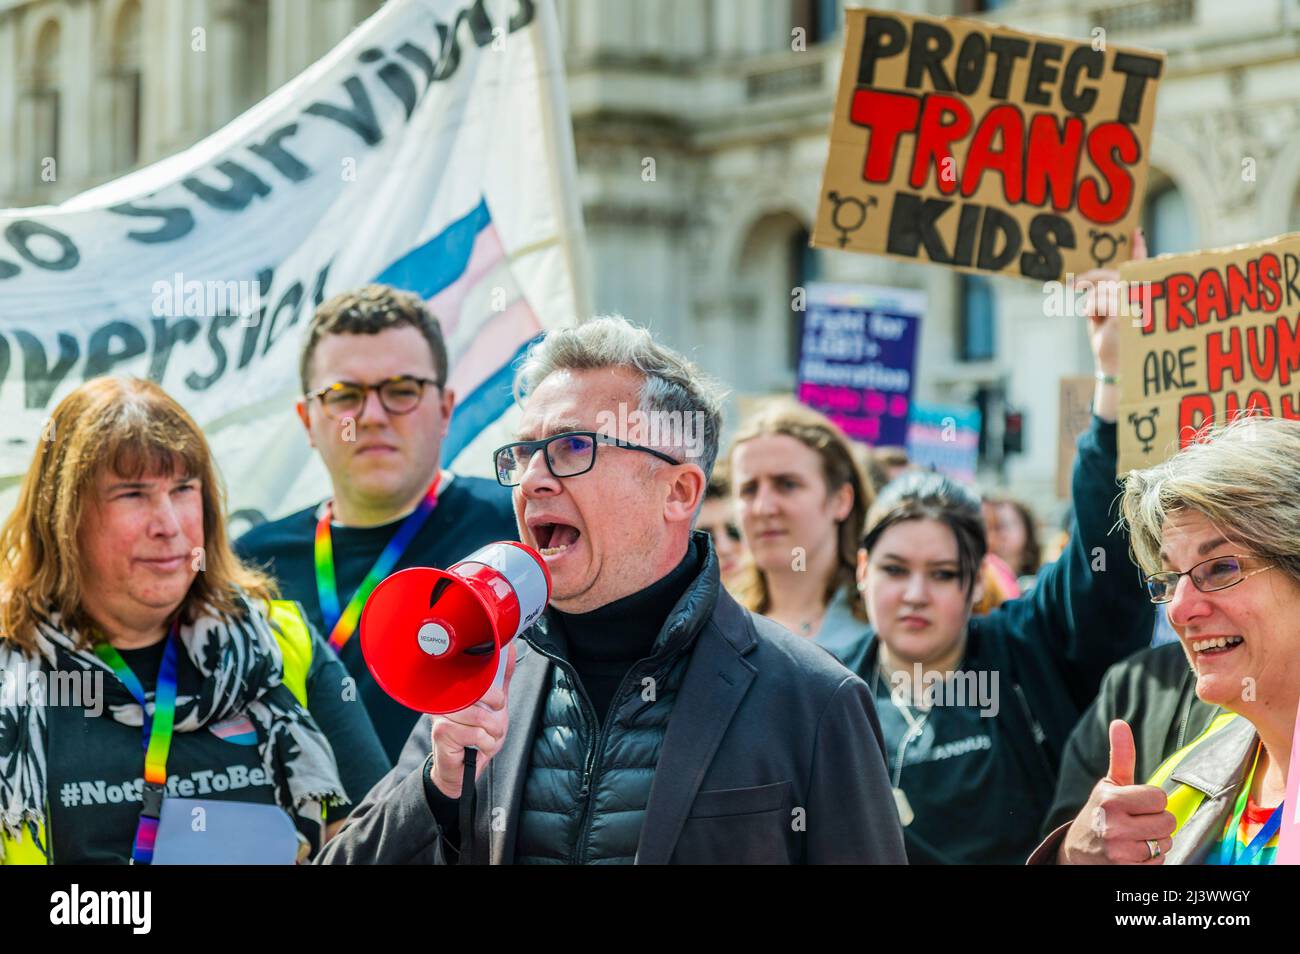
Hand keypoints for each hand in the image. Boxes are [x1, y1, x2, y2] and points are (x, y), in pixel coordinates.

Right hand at [429, 642, 515, 798]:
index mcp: (456, 687)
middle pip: (480, 696)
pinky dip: (485, 744)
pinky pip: (475, 734)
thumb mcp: (494, 705)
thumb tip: (510, 650)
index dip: (494, 693)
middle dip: (495, 716)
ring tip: (486, 738)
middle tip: (493, 726)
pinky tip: (478, 747)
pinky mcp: (441, 732)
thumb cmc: (475, 735)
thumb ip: (502, 678)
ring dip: (492, 733)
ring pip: (480, 717)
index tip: (497, 704)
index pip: (477, 677)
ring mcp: (440, 714)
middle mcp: (445, 698)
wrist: (462, 769)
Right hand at [1058, 719, 1175, 864]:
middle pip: (1168, 821)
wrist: (1078, 851)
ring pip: (1166, 843)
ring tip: (1136, 838)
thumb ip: (1120, 755)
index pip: (1159, 798)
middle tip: (1138, 822)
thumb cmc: (1099, 812)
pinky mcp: (1126, 870)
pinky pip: (1160, 862)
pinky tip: (1134, 853)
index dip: (1152, 801)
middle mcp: (1114, 826)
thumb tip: (1120, 722)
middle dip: (1157, 822)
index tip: (1137, 804)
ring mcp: (1120, 851)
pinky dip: (1151, 859)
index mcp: (1110, 800)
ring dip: (1156, 841)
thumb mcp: (1108, 784)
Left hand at [1075, 228, 1146, 376]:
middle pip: (1113, 275)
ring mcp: (1137, 303)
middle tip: (1073, 284)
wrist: (1114, 363)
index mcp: (1136, 293)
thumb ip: (1101, 294)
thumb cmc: (1109, 339)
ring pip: (1104, 288)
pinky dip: (1092, 308)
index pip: (1139, 266)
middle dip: (1092, 277)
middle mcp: (1140, 295)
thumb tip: (1087, 283)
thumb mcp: (1103, 312)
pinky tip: (1093, 318)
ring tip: (1093, 316)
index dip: (1139, 248)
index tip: (1136, 231)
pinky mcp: (1128, 311)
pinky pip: (1101, 299)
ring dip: (1092, 301)